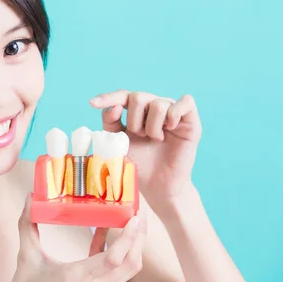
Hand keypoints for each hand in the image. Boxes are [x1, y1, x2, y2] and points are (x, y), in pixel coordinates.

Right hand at [11, 194, 146, 281]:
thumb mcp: (27, 257)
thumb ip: (27, 226)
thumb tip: (29, 198)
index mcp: (76, 278)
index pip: (112, 259)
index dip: (128, 238)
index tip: (133, 218)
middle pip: (130, 264)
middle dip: (138, 238)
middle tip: (139, 213)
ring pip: (129, 269)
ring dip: (133, 245)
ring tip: (132, 221)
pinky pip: (116, 269)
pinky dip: (118, 251)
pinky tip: (107, 230)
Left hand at [89, 90, 201, 207]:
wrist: (158, 185)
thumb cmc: (139, 163)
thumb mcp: (118, 142)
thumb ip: (111, 123)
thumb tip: (115, 107)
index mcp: (136, 111)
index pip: (122, 96)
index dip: (108, 97)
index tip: (92, 104)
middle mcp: (154, 107)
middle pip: (138, 97)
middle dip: (134, 120)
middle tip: (140, 136)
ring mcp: (173, 112)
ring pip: (158, 103)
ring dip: (153, 125)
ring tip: (156, 139)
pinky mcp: (190, 120)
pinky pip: (185, 102)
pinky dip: (174, 114)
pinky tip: (170, 128)